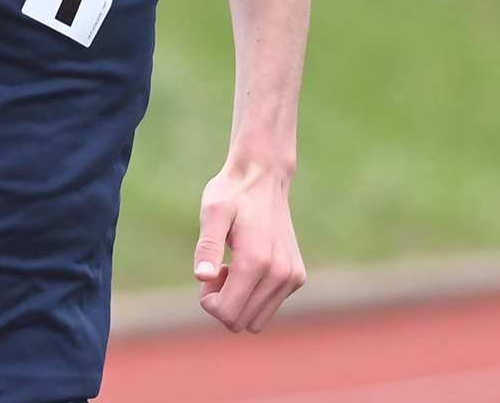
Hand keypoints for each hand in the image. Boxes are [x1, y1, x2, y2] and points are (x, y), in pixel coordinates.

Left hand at [193, 165, 305, 331]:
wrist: (264, 176)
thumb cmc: (232, 193)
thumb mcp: (212, 213)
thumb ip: (207, 247)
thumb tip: (202, 278)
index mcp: (256, 261)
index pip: (226, 313)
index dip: (208, 301)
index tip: (208, 275)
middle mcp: (279, 274)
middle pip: (240, 322)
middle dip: (222, 303)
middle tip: (219, 270)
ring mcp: (292, 277)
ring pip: (256, 320)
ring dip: (239, 302)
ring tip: (233, 269)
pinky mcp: (297, 277)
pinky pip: (269, 307)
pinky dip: (254, 297)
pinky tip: (249, 266)